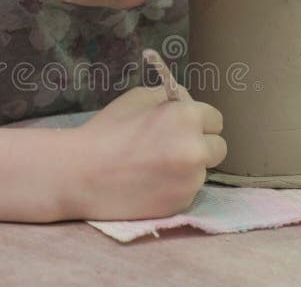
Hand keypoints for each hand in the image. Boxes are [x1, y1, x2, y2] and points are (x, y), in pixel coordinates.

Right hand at [64, 86, 225, 220]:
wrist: (81, 174)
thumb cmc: (106, 130)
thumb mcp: (137, 98)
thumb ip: (169, 97)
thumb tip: (188, 102)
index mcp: (187, 117)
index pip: (215, 119)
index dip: (197, 122)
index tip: (181, 127)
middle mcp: (196, 149)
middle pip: (219, 147)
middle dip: (200, 145)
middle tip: (172, 147)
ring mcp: (191, 180)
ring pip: (203, 171)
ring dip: (187, 168)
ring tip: (154, 166)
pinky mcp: (181, 203)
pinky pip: (188, 190)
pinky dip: (175, 187)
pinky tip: (149, 182)